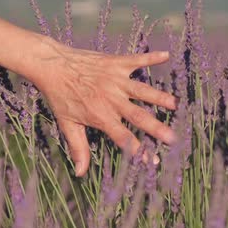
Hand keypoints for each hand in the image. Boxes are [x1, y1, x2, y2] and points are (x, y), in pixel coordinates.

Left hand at [29, 37, 177, 176]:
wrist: (51, 66)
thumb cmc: (59, 96)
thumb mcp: (67, 124)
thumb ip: (78, 147)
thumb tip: (80, 173)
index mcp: (101, 116)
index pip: (124, 138)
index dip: (139, 151)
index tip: (154, 161)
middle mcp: (111, 99)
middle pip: (139, 116)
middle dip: (157, 128)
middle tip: (173, 138)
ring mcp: (115, 80)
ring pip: (143, 90)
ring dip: (160, 97)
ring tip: (176, 104)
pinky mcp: (115, 63)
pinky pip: (136, 60)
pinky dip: (151, 57)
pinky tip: (166, 55)